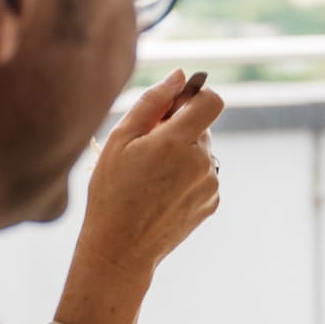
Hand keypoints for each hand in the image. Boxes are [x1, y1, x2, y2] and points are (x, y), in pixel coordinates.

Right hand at [56, 71, 225, 323]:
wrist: (121, 248)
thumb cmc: (112, 191)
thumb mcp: (120, 140)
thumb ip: (153, 102)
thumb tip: (181, 75)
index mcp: (178, 141)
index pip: (212, 101)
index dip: (196, 98)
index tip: (176, 106)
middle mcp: (202, 161)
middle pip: (202, 128)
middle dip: (179, 131)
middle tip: (146, 151)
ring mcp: (210, 184)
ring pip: (202, 153)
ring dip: (182, 156)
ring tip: (150, 178)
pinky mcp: (212, 202)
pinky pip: (203, 176)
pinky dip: (186, 178)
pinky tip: (161, 194)